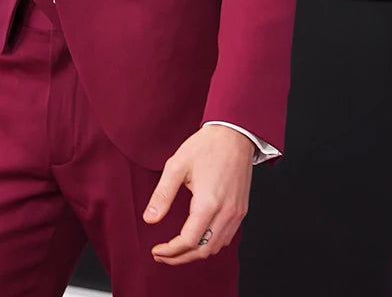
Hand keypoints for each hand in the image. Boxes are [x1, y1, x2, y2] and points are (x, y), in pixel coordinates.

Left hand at [143, 124, 254, 264]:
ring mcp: (236, 213)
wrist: (234, 134)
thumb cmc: (206, 146)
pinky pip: (226, 237)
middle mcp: (226, 213)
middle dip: (180, 257)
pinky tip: (197, 238)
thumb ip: (162, 195)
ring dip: (195, 252)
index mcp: (208, 203)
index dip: (171, 251)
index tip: (156, 250)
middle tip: (162, 255)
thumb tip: (149, 219)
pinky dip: (210, 244)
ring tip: (177, 250)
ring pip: (216, 247)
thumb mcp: (177, 166)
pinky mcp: (241, 210)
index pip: (188, 241)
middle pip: (202, 250)